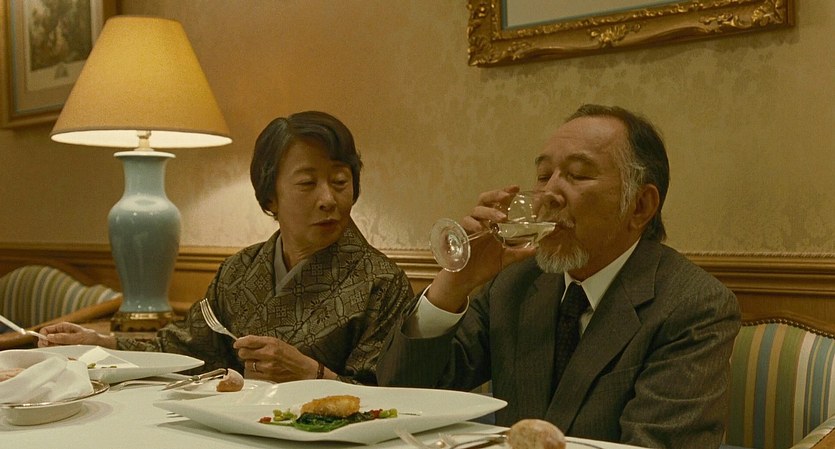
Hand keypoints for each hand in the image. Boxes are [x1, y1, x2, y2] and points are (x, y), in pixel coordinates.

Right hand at [37, 322, 116, 348]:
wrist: (100, 345)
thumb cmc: (91, 338)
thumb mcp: (79, 337)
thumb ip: (64, 337)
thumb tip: (49, 337)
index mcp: (63, 327)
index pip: (46, 330)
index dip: (43, 336)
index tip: (46, 343)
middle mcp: (61, 334)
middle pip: (46, 339)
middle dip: (46, 344)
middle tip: (52, 349)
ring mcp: (62, 342)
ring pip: (50, 346)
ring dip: (52, 350)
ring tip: (60, 352)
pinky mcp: (65, 348)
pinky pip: (57, 351)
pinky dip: (58, 353)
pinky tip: (63, 354)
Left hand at [234, 335, 322, 382]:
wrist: (302, 369)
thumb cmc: (292, 356)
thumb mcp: (279, 343)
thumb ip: (263, 342)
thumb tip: (246, 342)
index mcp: (272, 342)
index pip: (249, 341)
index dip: (240, 342)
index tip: (237, 343)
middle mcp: (269, 353)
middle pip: (244, 353)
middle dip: (244, 353)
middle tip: (249, 354)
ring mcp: (267, 366)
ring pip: (247, 365)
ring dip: (251, 364)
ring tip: (260, 363)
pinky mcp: (267, 377)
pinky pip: (252, 374)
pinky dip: (254, 372)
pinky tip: (262, 370)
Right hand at [428, 186, 536, 311]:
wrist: (466, 280)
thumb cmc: (483, 266)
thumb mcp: (505, 259)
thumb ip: (519, 253)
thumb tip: (537, 248)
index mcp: (491, 224)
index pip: (498, 204)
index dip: (505, 193)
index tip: (516, 188)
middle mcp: (481, 222)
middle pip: (484, 200)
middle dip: (495, 195)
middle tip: (507, 196)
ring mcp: (470, 227)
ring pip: (476, 210)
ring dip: (489, 212)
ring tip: (502, 218)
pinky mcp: (460, 234)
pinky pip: (465, 223)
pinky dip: (474, 224)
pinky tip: (483, 228)